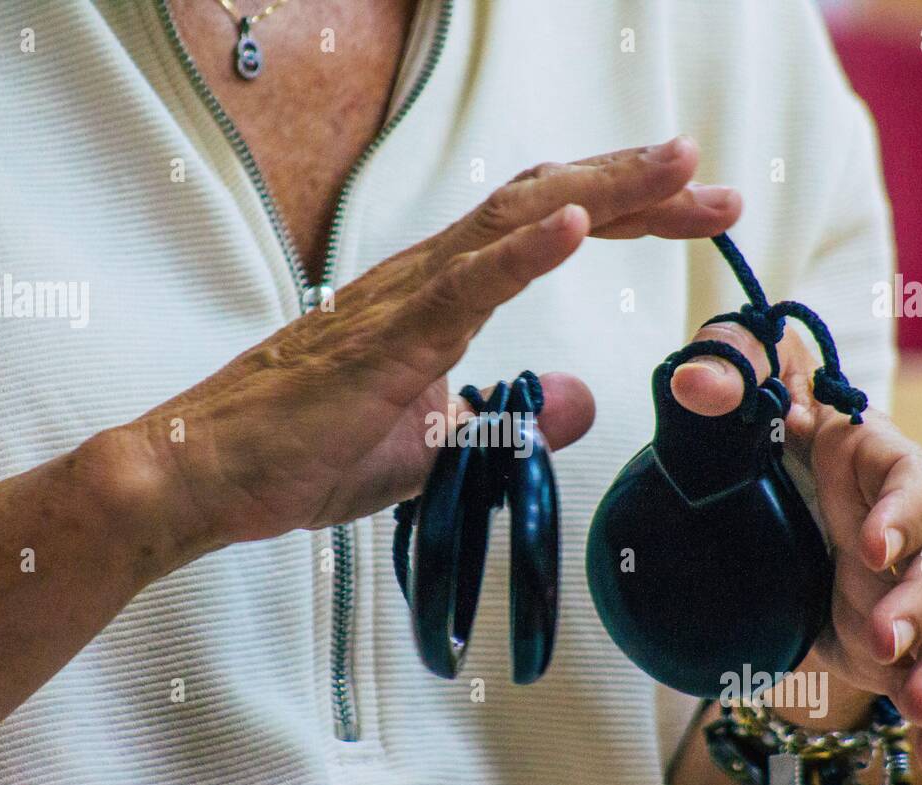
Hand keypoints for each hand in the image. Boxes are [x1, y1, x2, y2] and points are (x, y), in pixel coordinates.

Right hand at [112, 136, 741, 567]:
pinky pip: (461, 286)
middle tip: (717, 187)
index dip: (625, 213)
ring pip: (512, 224)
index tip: (695, 213)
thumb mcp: (435, 444)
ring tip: (678, 171)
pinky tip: (578, 223)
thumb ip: (506, 418)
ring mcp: (400, 303)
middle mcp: (422, 279)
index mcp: (436, 297)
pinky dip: (522, 250)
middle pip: (544, 204)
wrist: (204, 475)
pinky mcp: (379, 342)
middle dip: (639, 192)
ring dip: (602, 194)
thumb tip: (580, 403)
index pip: (542, 228)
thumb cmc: (300, 453)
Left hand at [672, 322, 921, 775]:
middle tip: (881, 639)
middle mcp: (906, 531)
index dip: (904, 512)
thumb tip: (700, 381)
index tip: (867, 545)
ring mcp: (908, 592)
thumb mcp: (731, 399)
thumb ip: (723, 370)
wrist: (738, 512)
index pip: (918, 481)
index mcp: (876, 464)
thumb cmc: (750, 440)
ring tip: (916, 707)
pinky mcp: (898, 646)